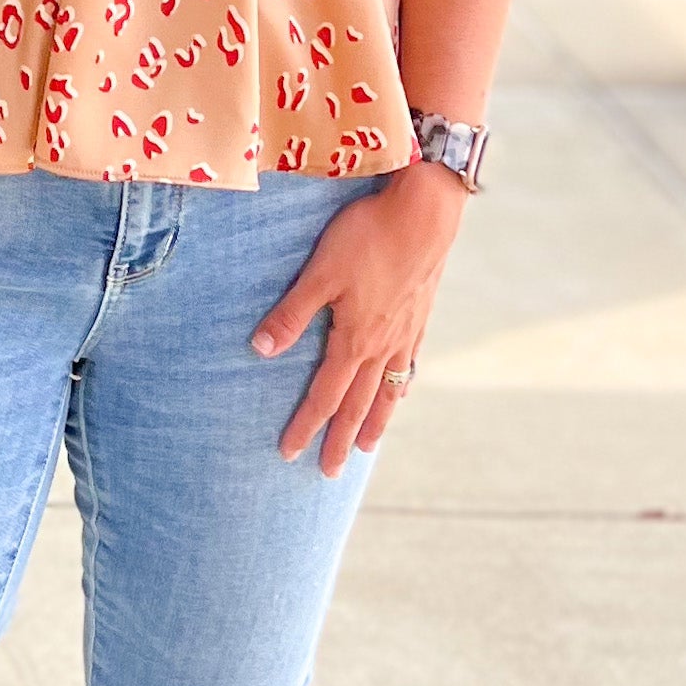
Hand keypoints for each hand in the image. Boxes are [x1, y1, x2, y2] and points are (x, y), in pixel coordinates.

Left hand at [252, 162, 466, 476]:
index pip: (324, 395)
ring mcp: (405, 333)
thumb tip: (259, 351)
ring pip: (388, 390)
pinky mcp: (420, 315)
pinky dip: (400, 386)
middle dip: (339, 440)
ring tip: (366, 448)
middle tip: (328, 474)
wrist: (425, 212)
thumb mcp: (320, 273)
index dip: (306, 425)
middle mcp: (383, 345)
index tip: (290, 453)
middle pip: (358, 404)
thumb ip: (291, 314)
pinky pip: (409, 364)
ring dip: (375, 422)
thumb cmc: (367, 236)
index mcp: (355, 340)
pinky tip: (400, 391)